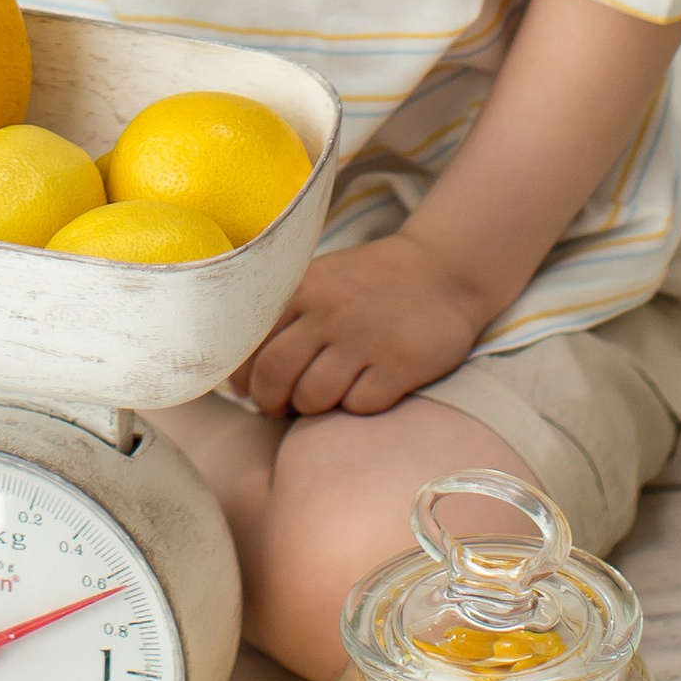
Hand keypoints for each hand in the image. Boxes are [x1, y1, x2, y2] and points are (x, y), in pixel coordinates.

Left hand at [235, 230, 495, 420]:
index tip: (248, 391)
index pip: (251, 344)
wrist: (442, 272)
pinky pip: (358, 406)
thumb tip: (237, 377)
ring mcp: (364, 339)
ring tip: (323, 398)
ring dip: (312, 407)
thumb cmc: (370, 284)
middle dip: (270, 402)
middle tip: (280, 407)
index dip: (244, 377)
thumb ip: (283, 317)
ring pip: (312, 397)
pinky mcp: (399, 365)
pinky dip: (355, 407)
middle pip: (274, 376)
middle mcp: (329, 311)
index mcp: (303, 288)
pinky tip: (364, 390)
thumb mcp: (322, 282)